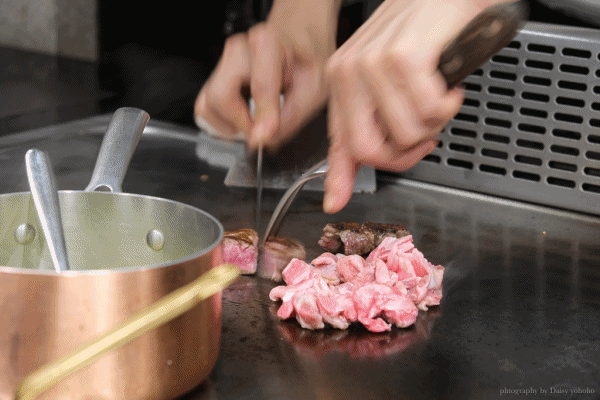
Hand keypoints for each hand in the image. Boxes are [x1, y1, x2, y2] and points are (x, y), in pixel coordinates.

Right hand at [194, 0, 342, 150]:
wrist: (296, 41)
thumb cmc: (306, 61)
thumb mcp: (314, 88)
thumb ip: (291, 116)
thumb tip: (265, 139)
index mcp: (267, 44)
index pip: (260, 87)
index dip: (263, 118)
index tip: (264, 139)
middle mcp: (239, 49)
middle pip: (221, 97)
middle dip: (241, 123)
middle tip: (261, 131)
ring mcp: (223, 62)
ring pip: (208, 105)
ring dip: (230, 124)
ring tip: (255, 121)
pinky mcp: (214, 77)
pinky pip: (205, 108)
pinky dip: (222, 122)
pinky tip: (243, 118)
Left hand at [323, 0, 513, 212]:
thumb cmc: (419, 32)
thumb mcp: (385, 79)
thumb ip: (368, 126)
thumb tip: (349, 182)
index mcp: (341, 81)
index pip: (339, 141)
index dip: (338, 177)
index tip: (334, 202)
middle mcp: (349, 73)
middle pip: (369, 149)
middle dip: (405, 155)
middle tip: (424, 137)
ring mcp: (373, 64)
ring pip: (407, 133)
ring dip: (434, 125)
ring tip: (438, 98)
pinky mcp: (404, 57)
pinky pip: (431, 111)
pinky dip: (449, 105)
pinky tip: (448, 84)